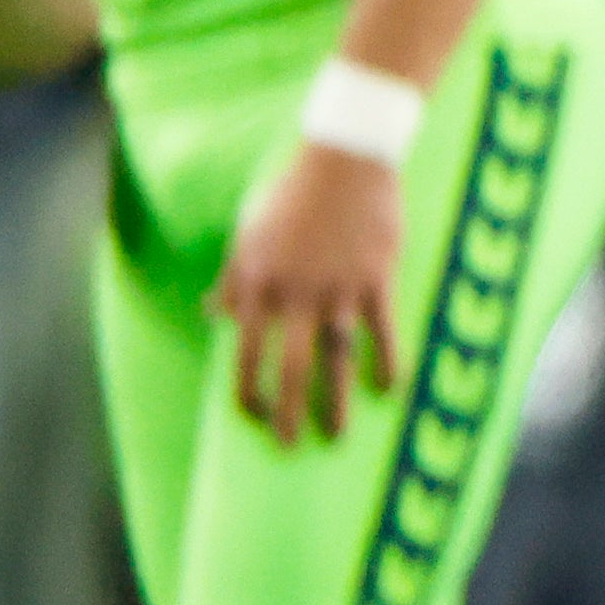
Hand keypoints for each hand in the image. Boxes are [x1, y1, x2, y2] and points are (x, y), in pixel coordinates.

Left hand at [212, 141, 404, 445]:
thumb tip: (215, 315)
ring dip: (336, 400)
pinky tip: (389, 389)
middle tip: (288, 446)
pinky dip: (388, 361)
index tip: (252, 416)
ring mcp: (339, 288)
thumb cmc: (291, 193)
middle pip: (289, 367)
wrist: (345, 158)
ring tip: (335, 435)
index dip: (247, 389)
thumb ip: (234, 279)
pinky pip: (383, 330)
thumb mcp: (249, 233)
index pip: (246, 353)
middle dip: (287, 411)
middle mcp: (296, 294)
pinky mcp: (377, 278)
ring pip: (335, 357)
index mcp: (259, 284)